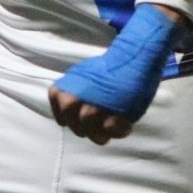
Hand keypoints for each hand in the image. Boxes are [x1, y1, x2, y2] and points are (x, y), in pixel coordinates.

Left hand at [47, 4, 185, 143]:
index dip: (65, 119)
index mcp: (69, 88)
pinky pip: (113, 132)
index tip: (72, 119)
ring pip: (93, 133)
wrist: (132, 58)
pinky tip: (119, 126)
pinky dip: (115, 132)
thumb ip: (70, 91)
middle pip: (75, 125)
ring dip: (98, 135)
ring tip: (104, 130)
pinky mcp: (120, 114)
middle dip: (82, 129)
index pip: (60, 113)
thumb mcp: (80, 74)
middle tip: (91, 127)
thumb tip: (66, 109)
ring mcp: (101, 107)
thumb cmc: (105, 68)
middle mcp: (82, 98)